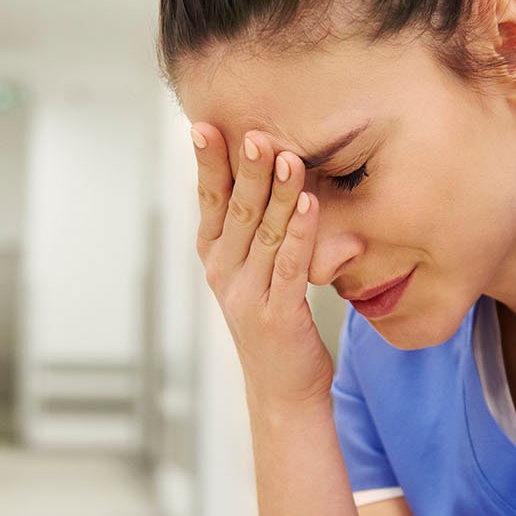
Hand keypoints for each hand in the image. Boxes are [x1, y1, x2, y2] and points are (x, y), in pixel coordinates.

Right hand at [190, 122, 333, 406]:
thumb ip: (253, 229)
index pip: (209, 201)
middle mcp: (224, 273)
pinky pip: (290, 265)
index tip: (205, 126)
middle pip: (235, 210)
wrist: (283, 390)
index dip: (208, 164)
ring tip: (289, 157)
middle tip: (255, 132)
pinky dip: (299, 232)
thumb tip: (262, 173)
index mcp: (215, 257)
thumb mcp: (253, 271)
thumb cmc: (274, 321)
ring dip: (278, 193)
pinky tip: (311, 204)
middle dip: (245, 169)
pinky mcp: (278, 314)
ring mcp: (248, 295)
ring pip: (263, 233)